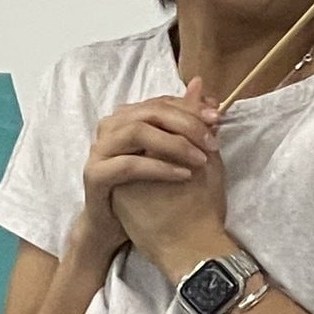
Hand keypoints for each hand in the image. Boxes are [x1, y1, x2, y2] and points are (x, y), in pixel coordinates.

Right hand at [76, 77, 217, 254]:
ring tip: (201, 159)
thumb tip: (202, 88)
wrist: (113, 225)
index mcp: (126, 118)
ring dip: (174, 144)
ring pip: (137, 132)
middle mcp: (110, 127)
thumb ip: (184, 123)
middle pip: (149, 112)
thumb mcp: (170, 154)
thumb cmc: (144, 188)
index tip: (218, 118)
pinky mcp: (95, 174)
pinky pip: (129, 165)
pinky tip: (184, 175)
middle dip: (186, 123)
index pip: (160, 102)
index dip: (191, 107)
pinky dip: (159, 167)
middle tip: (212, 141)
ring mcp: (99, 150)